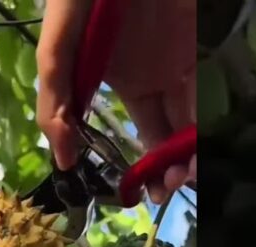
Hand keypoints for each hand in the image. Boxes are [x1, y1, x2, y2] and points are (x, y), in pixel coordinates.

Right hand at [35, 0, 196, 203]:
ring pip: (183, 124)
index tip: (133, 195)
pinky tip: (195, 156)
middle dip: (162, 171)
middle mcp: (142, 78)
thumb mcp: (57, 42)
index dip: (129, 167)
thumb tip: (62, 158)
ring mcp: (171, 65)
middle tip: (166, 194)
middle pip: (158, 136)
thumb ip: (55, 94)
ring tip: (183, 180)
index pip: (119, 134)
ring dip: (183, 158)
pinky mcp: (194, 52)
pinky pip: (200, 101)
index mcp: (104, 80)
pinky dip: (200, 133)